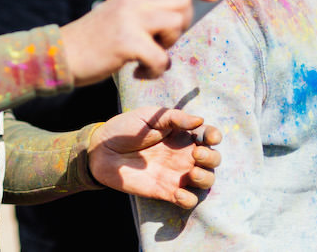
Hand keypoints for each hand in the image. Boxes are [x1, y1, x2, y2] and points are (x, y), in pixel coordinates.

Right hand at [60, 0, 219, 85]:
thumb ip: (146, 9)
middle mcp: (131, 0)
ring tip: (149, 58)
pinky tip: (140, 73)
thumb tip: (184, 16)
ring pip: (177, 25)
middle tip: (162, 42)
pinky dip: (156, 71)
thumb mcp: (119, 15)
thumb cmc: (95, 41)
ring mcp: (129, 19)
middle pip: (182, 2)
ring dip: (169, 47)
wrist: (62, 55)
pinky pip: (162, 57)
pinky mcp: (126, 42)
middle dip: (182, 26)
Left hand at [88, 107, 220, 208]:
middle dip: (212, 158)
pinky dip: (189, 199)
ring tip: (191, 173)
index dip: (214, 136)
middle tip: (196, 154)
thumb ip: (173, 117)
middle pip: (213, 160)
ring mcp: (176, 174)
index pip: (208, 136)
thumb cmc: (124, 129)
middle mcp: (183, 155)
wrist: (102, 150)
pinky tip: (178, 192)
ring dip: (206, 178)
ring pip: (206, 181)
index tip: (210, 137)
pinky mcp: (166, 191)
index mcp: (181, 134)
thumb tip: (200, 121)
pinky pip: (187, 200)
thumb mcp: (148, 116)